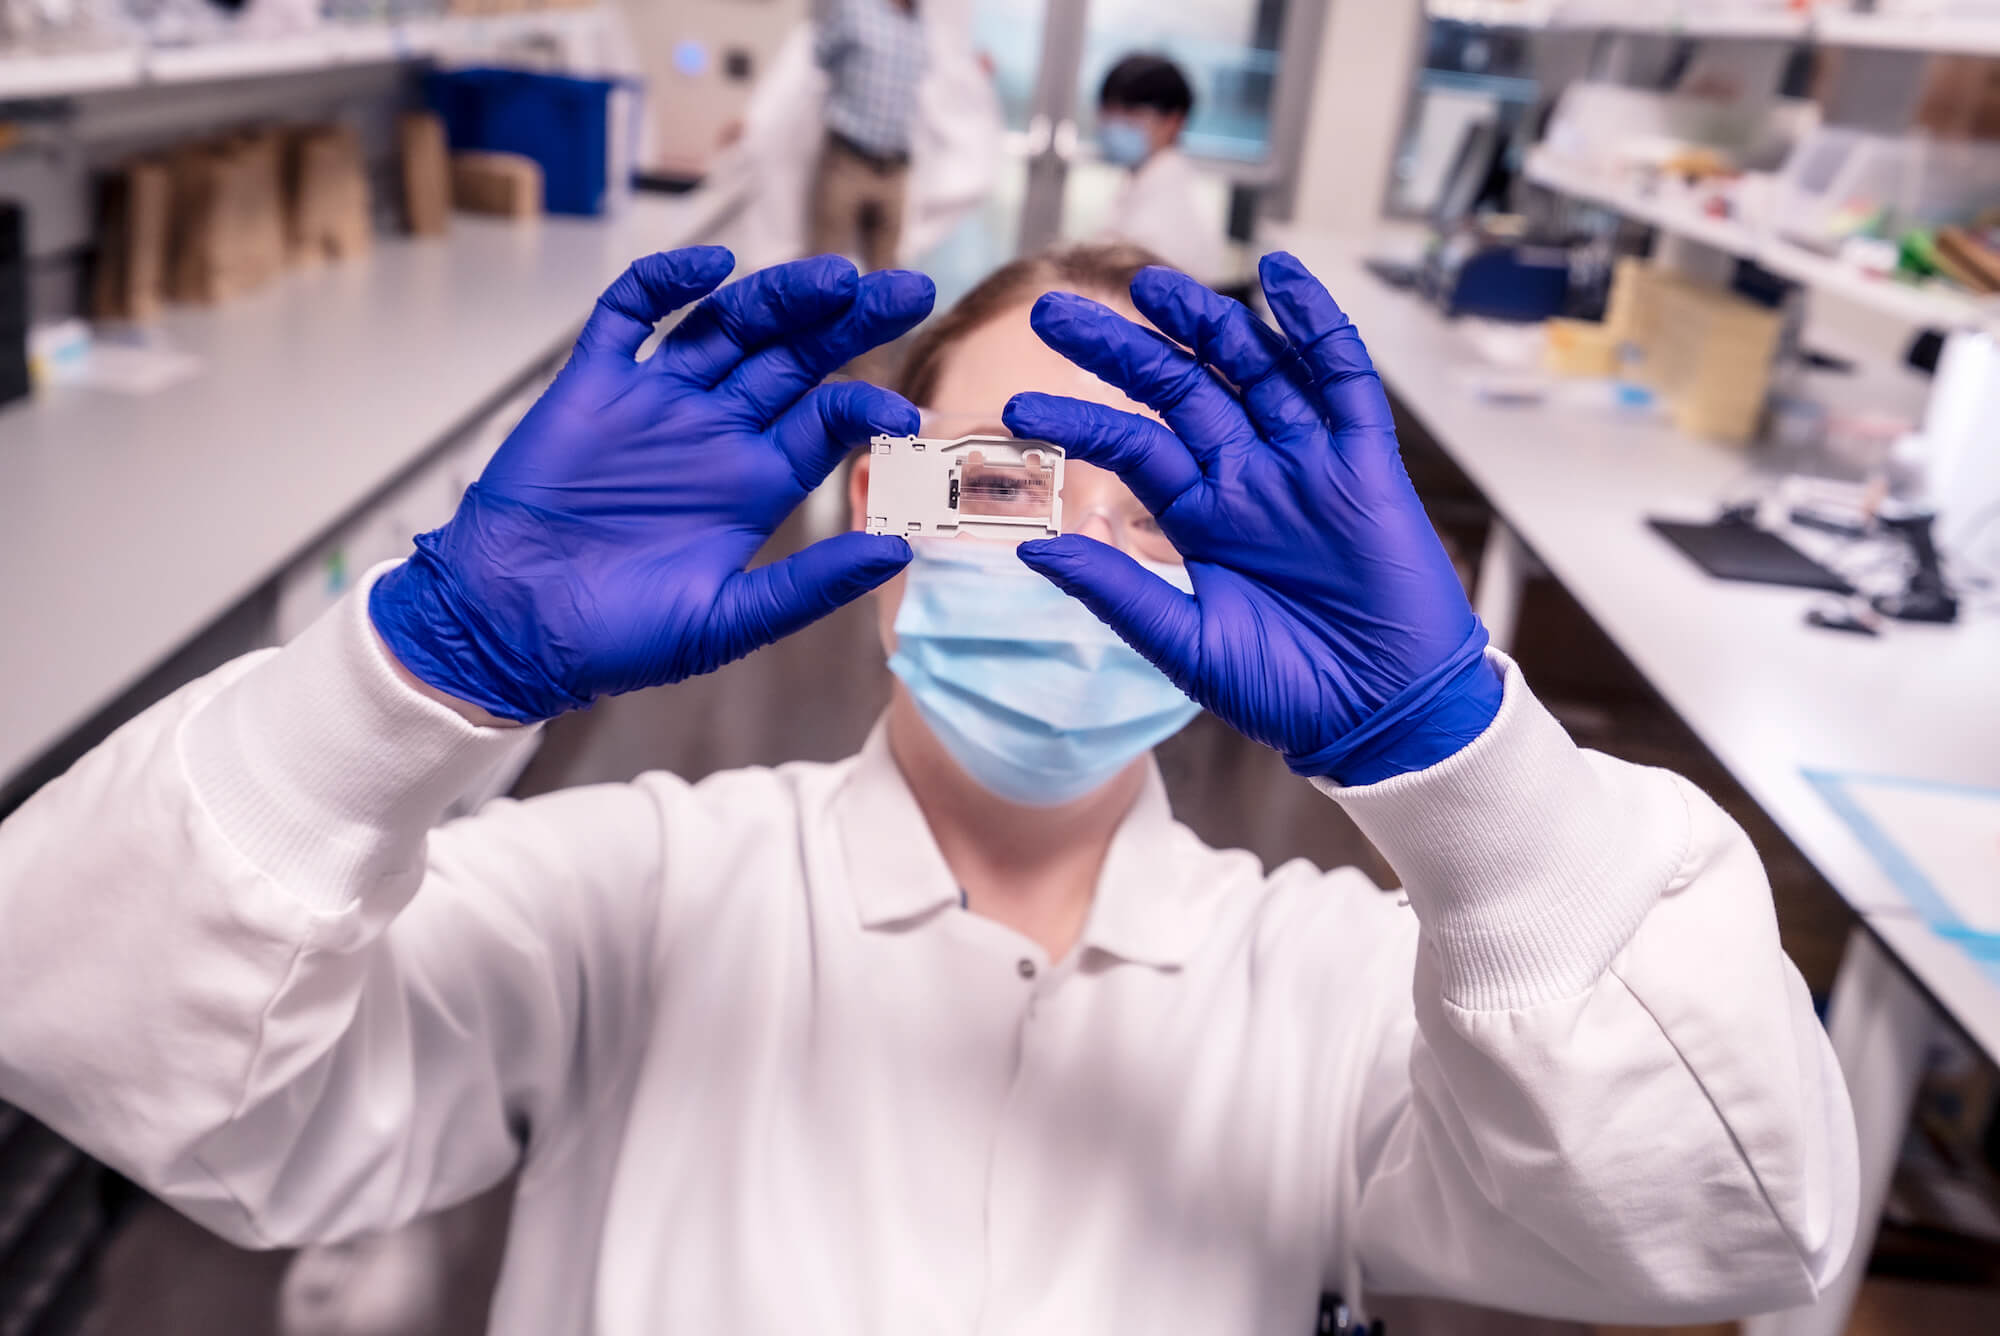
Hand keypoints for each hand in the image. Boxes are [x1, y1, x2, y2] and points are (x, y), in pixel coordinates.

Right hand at [371, 247, 932, 722]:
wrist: (514, 629)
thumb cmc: (618, 637)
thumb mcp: (728, 620)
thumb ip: (811, 585)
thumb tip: (900, 551)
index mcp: (756, 481)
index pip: (826, 420)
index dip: (865, 406)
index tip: (901, 414)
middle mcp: (715, 430)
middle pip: (794, 355)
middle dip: (851, 320)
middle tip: (909, 289)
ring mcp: (656, 400)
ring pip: (728, 324)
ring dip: (781, 294)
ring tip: (835, 277)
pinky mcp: (592, 383)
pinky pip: (629, 314)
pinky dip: (665, 283)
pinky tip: (711, 267)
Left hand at [1002, 254, 1500, 784]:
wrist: (1380, 717)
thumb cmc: (1289, 690)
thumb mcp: (1186, 642)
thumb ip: (1116, 590)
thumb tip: (1033, 547)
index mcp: (1202, 517)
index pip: (1130, 446)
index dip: (1076, 421)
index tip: (1015, 407)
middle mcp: (1250, 477)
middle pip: (1181, 389)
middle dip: (1121, 348)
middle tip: (1052, 311)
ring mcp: (1307, 463)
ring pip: (1252, 368)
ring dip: (1206, 322)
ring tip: (1151, 286)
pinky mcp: (1366, 460)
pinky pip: (1342, 378)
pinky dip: (1315, 324)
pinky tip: (1281, 279)